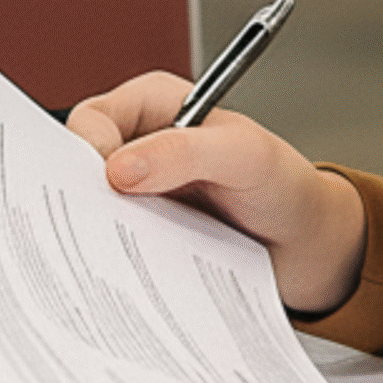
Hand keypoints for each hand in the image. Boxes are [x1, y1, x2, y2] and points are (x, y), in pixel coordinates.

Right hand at [66, 72, 366, 314]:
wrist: (305, 243)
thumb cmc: (282, 184)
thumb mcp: (245, 157)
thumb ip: (188, 152)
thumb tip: (119, 169)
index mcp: (153, 105)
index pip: (92, 119)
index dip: (87, 153)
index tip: (106, 186)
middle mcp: (138, 145)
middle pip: (78, 168)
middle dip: (81, 198)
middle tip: (97, 229)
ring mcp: (136, 193)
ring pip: (88, 212)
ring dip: (97, 235)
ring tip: (119, 256)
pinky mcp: (141, 234)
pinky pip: (108, 247)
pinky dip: (113, 261)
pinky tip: (130, 277)